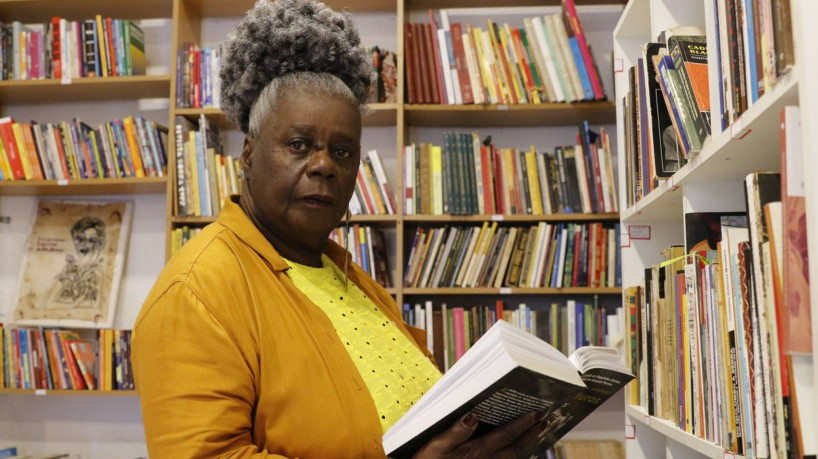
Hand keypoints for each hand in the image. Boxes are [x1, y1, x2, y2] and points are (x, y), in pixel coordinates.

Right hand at [411, 411, 545, 458]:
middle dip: (531, 435)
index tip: (537, 414)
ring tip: (536, 436)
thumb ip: (455, 432)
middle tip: (544, 422)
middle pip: (515, 450)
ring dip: (526, 447)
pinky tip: (515, 454)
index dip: (522, 424)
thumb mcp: (435, 447)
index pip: (505, 436)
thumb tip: (473, 415)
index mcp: (476, 452)